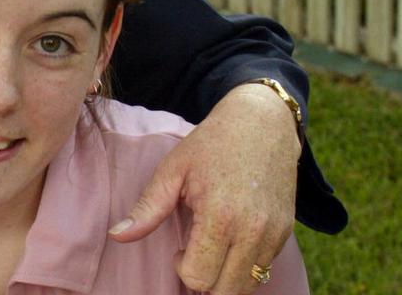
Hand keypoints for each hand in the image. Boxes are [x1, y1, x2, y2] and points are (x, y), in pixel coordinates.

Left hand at [108, 84, 300, 293]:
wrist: (261, 123)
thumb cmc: (211, 144)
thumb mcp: (173, 169)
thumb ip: (147, 209)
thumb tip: (115, 236)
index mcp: (219, 216)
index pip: (199, 277)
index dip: (182, 269)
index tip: (178, 249)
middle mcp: (252, 231)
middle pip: (224, 291)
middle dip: (203, 281)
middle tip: (193, 253)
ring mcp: (273, 234)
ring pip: (247, 288)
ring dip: (225, 279)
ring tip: (212, 248)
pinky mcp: (286, 233)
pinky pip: (264, 271)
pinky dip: (244, 268)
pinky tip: (231, 242)